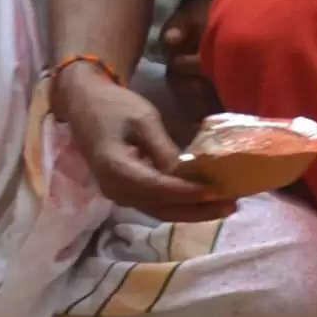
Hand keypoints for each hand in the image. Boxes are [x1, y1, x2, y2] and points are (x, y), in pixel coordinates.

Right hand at [53, 59, 233, 222]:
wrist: (85, 105)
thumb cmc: (114, 106)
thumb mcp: (144, 120)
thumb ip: (163, 149)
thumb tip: (188, 173)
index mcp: (115, 168)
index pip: (157, 188)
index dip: (187, 193)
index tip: (215, 192)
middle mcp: (115, 189)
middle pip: (161, 207)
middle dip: (197, 209)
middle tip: (231, 204)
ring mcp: (118, 194)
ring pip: (159, 210)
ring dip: (192, 211)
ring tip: (224, 206)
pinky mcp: (126, 191)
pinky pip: (155, 203)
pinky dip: (180, 204)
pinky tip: (203, 200)